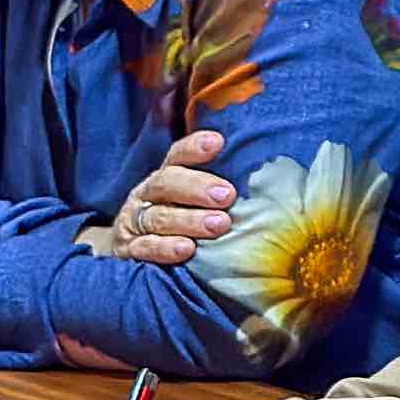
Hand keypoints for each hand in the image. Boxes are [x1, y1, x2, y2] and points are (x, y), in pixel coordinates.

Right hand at [89, 130, 232, 267]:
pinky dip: (165, 248)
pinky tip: (186, 249)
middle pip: (167, 183)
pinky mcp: (129, 250)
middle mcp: (148, 195)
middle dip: (197, 187)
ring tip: (219, 225)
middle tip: (227, 195)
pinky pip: (144, 247)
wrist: (135, 257)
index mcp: (167, 178)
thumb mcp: (198, 205)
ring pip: (159, 216)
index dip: (194, 148)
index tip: (218, 142)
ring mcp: (134, 222)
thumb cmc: (183, 227)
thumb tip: (271, 184)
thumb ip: (221, 193)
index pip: (177, 156)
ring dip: (189, 220)